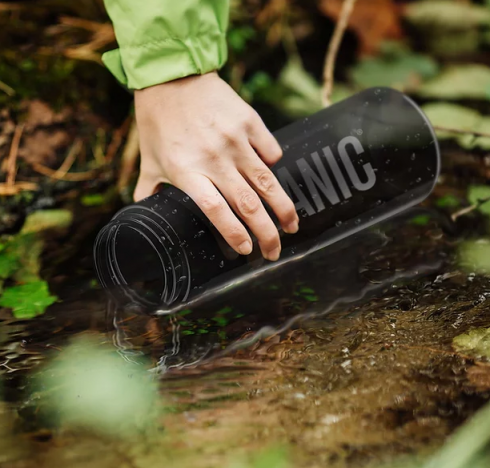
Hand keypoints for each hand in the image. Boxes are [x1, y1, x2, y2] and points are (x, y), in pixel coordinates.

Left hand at [133, 72, 298, 260]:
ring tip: (292, 226)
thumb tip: (142, 212)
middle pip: (248, 204)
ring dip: (283, 208)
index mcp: (187, 172)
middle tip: (275, 251)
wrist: (172, 75)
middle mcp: (213, 159)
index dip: (234, 234)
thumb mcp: (149, 160)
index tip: (246, 251)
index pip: (216, 211)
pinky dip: (274, 165)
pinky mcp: (249, 122)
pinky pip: (271, 151)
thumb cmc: (158, 122)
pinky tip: (275, 176)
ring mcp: (235, 140)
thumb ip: (148, 190)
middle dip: (267, 234)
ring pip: (267, 182)